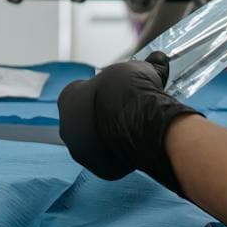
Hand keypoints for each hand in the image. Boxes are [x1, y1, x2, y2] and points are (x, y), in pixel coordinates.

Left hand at [57, 53, 202, 194]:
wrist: (137, 118)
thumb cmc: (130, 89)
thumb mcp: (138, 70)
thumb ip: (144, 67)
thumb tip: (158, 58)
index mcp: (68, 98)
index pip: (80, 95)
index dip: (101, 95)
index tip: (118, 96)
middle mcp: (67, 125)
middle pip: (84, 122)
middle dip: (102, 119)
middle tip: (126, 116)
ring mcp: (80, 150)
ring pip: (95, 144)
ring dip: (110, 139)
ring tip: (133, 132)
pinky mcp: (97, 167)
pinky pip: (109, 160)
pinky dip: (120, 155)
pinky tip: (135, 147)